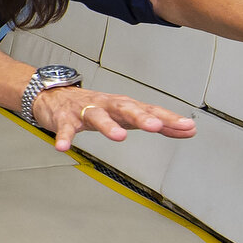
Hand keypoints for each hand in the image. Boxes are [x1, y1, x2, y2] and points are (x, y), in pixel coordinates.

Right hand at [31, 86, 196, 149]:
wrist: (54, 96)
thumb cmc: (95, 106)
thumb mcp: (127, 114)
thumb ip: (158, 123)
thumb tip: (188, 130)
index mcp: (124, 106)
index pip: (150, 110)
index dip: (168, 119)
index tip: (187, 127)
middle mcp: (107, 105)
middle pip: (126, 108)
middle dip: (141, 116)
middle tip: (155, 125)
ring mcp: (86, 110)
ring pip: (98, 116)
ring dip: (109, 126)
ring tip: (119, 137)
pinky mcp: (65, 118)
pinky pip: (66, 128)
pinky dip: (65, 137)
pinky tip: (64, 147)